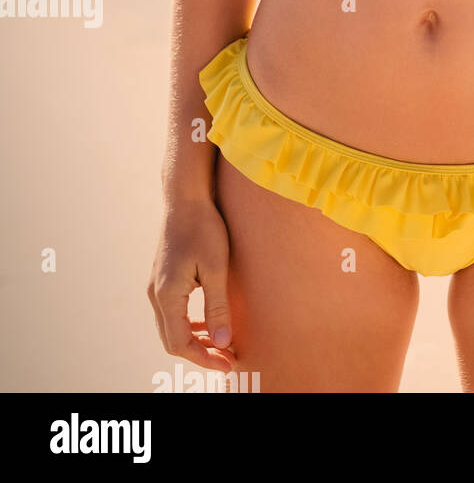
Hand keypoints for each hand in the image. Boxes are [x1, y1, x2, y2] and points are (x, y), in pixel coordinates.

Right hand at [147, 197, 236, 371]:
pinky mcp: (163, 279)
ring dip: (194, 340)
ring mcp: (157, 287)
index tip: (228, 364)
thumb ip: (217, 306)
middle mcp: (156, 295)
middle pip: (172, 340)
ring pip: (171, 328)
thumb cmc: (204, 228)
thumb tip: (222, 343)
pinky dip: (190, 324)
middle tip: (228, 359)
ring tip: (221, 345)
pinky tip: (210, 323)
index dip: (204, 359)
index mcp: (167, 296)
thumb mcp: (216, 268)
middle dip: (200, 354)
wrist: (185, 199)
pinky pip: (173, 313)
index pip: (180, 343)